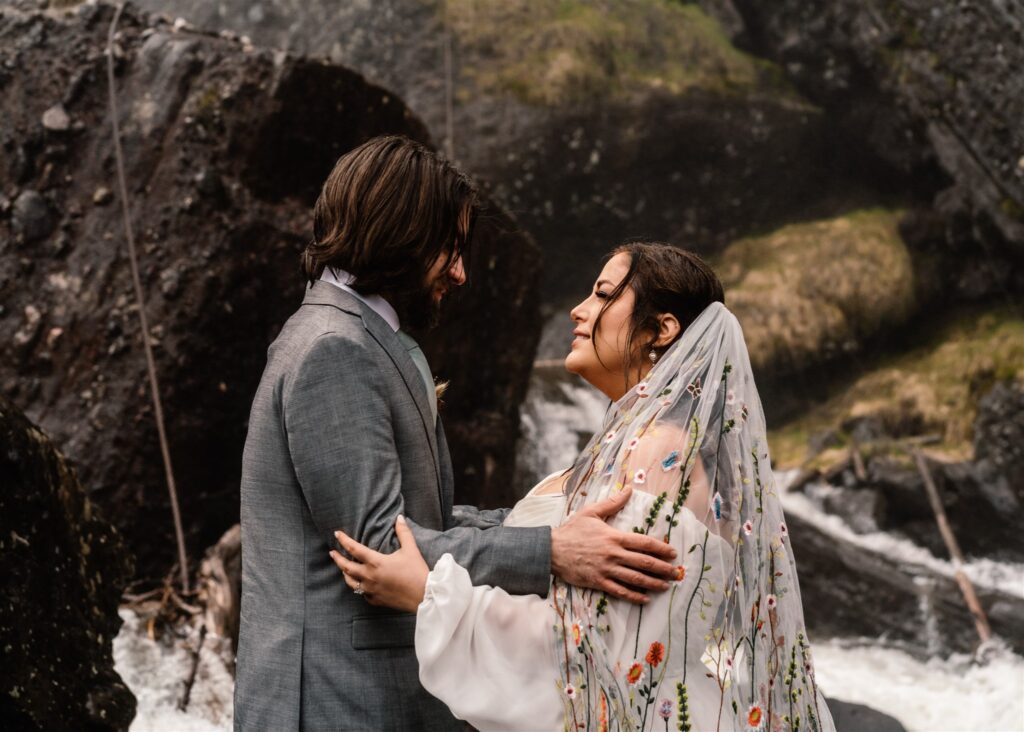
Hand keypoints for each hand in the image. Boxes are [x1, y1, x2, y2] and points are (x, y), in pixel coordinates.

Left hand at [330, 516, 429, 612]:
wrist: (424, 596)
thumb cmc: (417, 572)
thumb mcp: (411, 549)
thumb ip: (403, 532)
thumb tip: (399, 518)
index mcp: (376, 562)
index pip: (354, 549)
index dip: (344, 540)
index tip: (337, 534)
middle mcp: (369, 577)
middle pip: (346, 567)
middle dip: (338, 559)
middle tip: (332, 553)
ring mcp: (371, 590)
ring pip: (350, 582)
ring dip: (345, 574)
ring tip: (343, 569)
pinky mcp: (375, 600)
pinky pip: (362, 593)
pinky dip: (359, 587)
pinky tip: (361, 585)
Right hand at [551, 487, 676, 603]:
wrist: (551, 550)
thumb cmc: (572, 530)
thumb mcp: (591, 512)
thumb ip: (613, 503)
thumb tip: (629, 489)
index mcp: (614, 537)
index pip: (644, 543)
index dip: (661, 548)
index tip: (672, 553)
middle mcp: (613, 554)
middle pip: (644, 562)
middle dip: (663, 568)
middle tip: (676, 572)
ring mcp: (606, 570)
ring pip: (635, 578)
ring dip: (653, 583)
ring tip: (666, 586)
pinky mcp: (598, 582)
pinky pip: (620, 591)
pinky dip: (634, 596)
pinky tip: (645, 598)